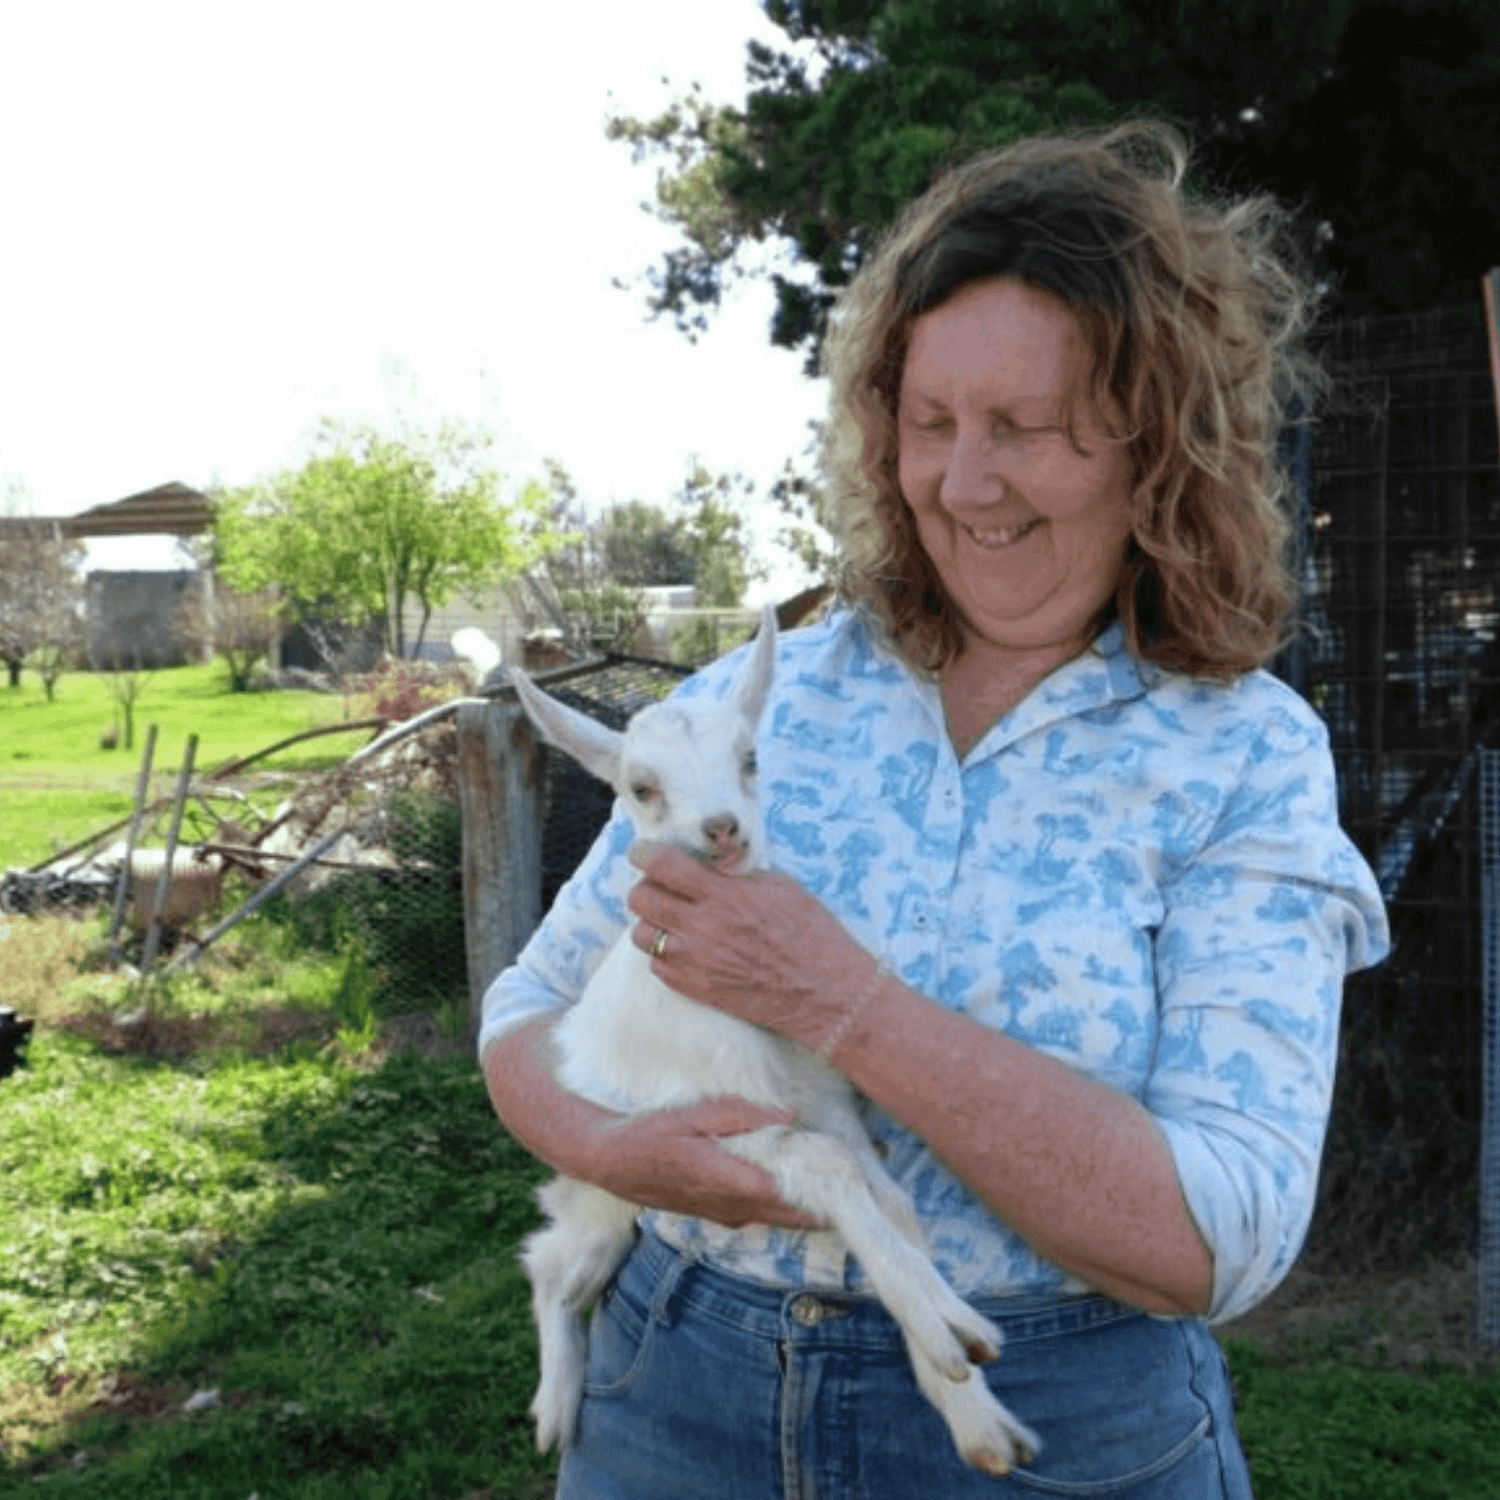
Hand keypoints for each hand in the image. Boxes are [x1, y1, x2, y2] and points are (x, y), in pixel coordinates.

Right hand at [587, 1095, 823, 1230]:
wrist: (613, 1163)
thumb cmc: (653, 1133)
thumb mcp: (698, 1112)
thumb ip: (746, 1114)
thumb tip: (790, 1115)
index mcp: (729, 1180)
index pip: (788, 1196)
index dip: (820, 1189)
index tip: (845, 1171)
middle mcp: (731, 1207)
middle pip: (792, 1215)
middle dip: (821, 1200)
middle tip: (846, 1174)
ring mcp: (725, 1215)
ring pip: (778, 1215)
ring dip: (802, 1200)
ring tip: (823, 1170)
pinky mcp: (719, 1215)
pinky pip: (761, 1211)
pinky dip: (780, 1199)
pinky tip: (788, 1175)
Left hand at [625, 842, 869, 1047]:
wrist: (826, 991)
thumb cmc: (812, 934)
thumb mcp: (780, 886)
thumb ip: (737, 875)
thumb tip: (709, 865)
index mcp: (724, 894)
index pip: (662, 864)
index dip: (644, 853)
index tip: (643, 852)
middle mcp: (703, 926)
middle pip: (640, 898)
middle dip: (646, 886)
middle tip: (661, 887)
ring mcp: (696, 961)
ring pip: (640, 934)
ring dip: (651, 922)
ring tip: (672, 921)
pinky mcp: (696, 988)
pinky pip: (656, 966)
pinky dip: (665, 954)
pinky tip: (687, 949)